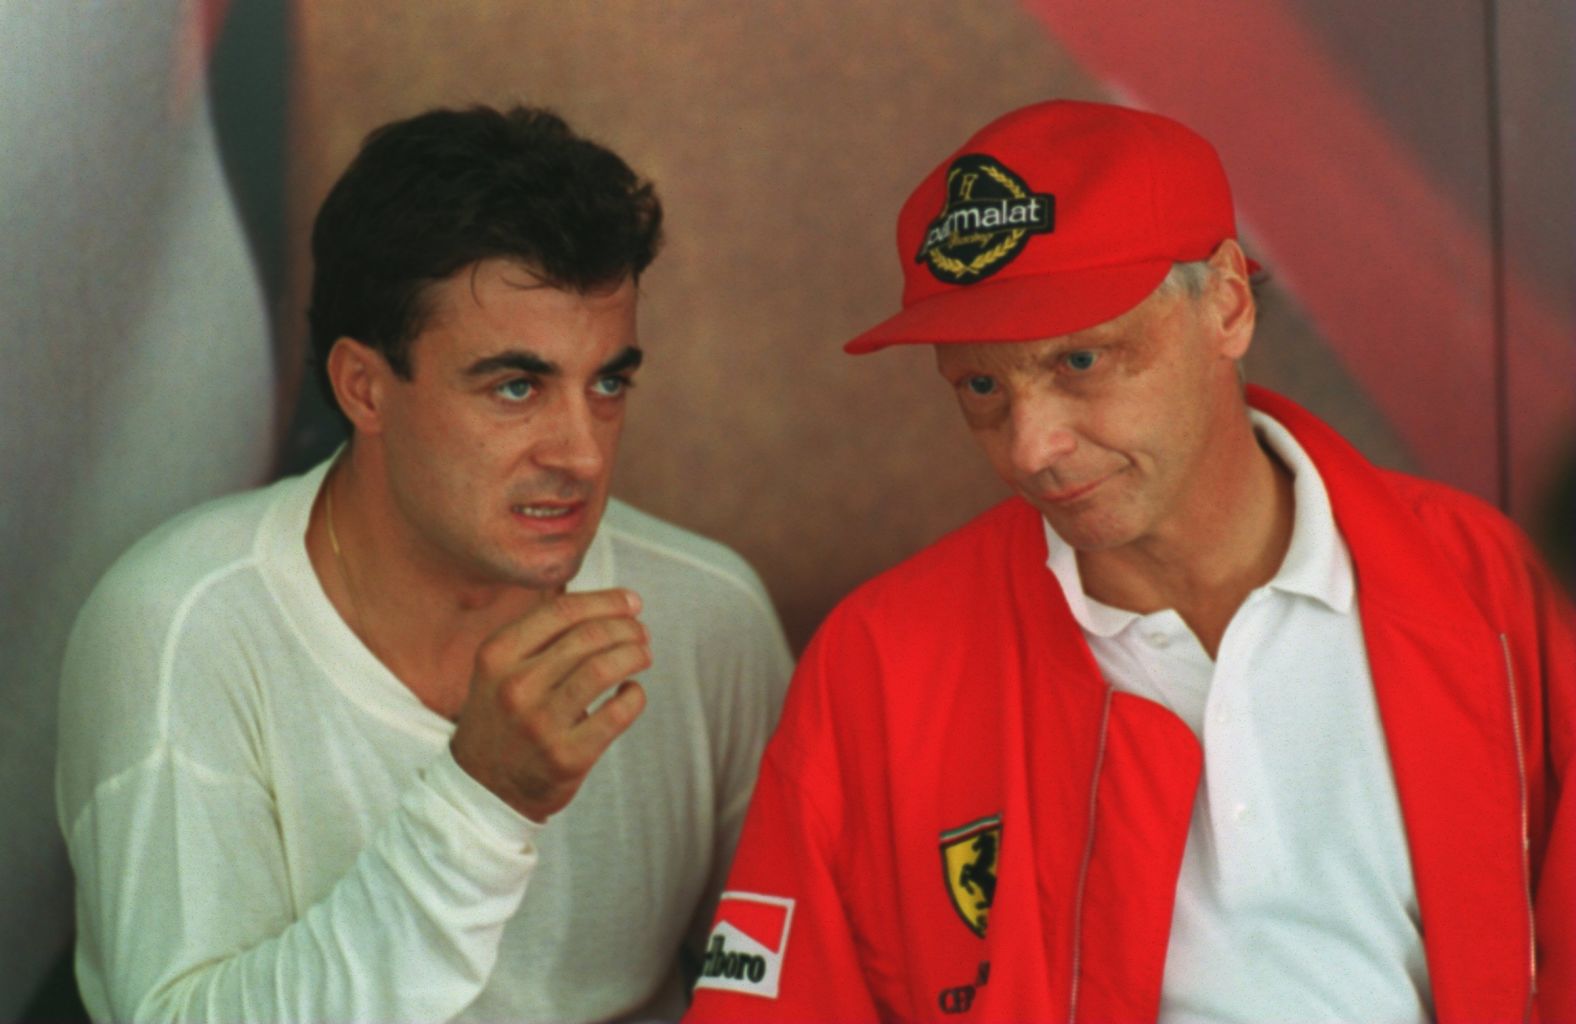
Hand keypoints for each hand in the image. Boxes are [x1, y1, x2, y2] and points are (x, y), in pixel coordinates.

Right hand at [450, 588, 649, 820]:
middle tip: (641, 632)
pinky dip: (635, 695)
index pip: (562, 611)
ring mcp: (540, 724)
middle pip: (589, 636)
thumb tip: (611, 604)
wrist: (481, 787)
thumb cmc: (503, 716)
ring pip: (604, 669)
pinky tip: (632, 691)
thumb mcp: (500, 668)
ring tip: (643, 655)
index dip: (606, 601)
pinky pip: (618, 713)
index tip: (632, 602)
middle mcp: (515, 687)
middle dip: (627, 627)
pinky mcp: (567, 758)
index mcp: (497, 655)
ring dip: (635, 655)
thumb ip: (541, 635)